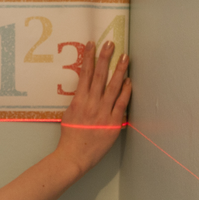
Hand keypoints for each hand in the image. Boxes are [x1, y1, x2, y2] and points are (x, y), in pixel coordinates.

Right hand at [56, 41, 130, 175]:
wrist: (74, 156)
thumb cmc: (70, 138)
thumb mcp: (69, 115)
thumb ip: (78, 102)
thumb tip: (85, 91)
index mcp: (78, 101)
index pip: (84, 74)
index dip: (88, 57)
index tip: (91, 44)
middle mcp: (91, 103)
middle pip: (99, 75)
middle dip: (105, 57)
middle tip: (110, 43)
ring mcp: (103, 112)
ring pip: (113, 86)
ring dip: (119, 70)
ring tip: (124, 57)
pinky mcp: (113, 122)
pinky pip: (121, 103)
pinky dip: (126, 91)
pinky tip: (129, 81)